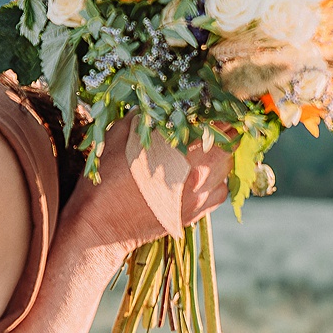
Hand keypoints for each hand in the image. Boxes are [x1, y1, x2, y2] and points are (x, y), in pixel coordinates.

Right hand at [65, 119, 231, 260]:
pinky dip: (216, 180)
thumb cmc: (106, 181)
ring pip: (227, 168)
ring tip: (207, 148)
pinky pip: (220, 191)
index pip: (218, 123)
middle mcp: (199, 173)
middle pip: (229, 145)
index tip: (215, 106)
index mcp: (182, 149)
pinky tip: (201, 175)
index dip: (219, 112)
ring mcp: (201, 195)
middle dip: (224, 132)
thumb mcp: (117, 137)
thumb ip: (140, 118)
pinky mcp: (197, 213)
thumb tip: (154, 105)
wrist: (103, 227)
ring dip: (221, 155)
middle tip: (213, 124)